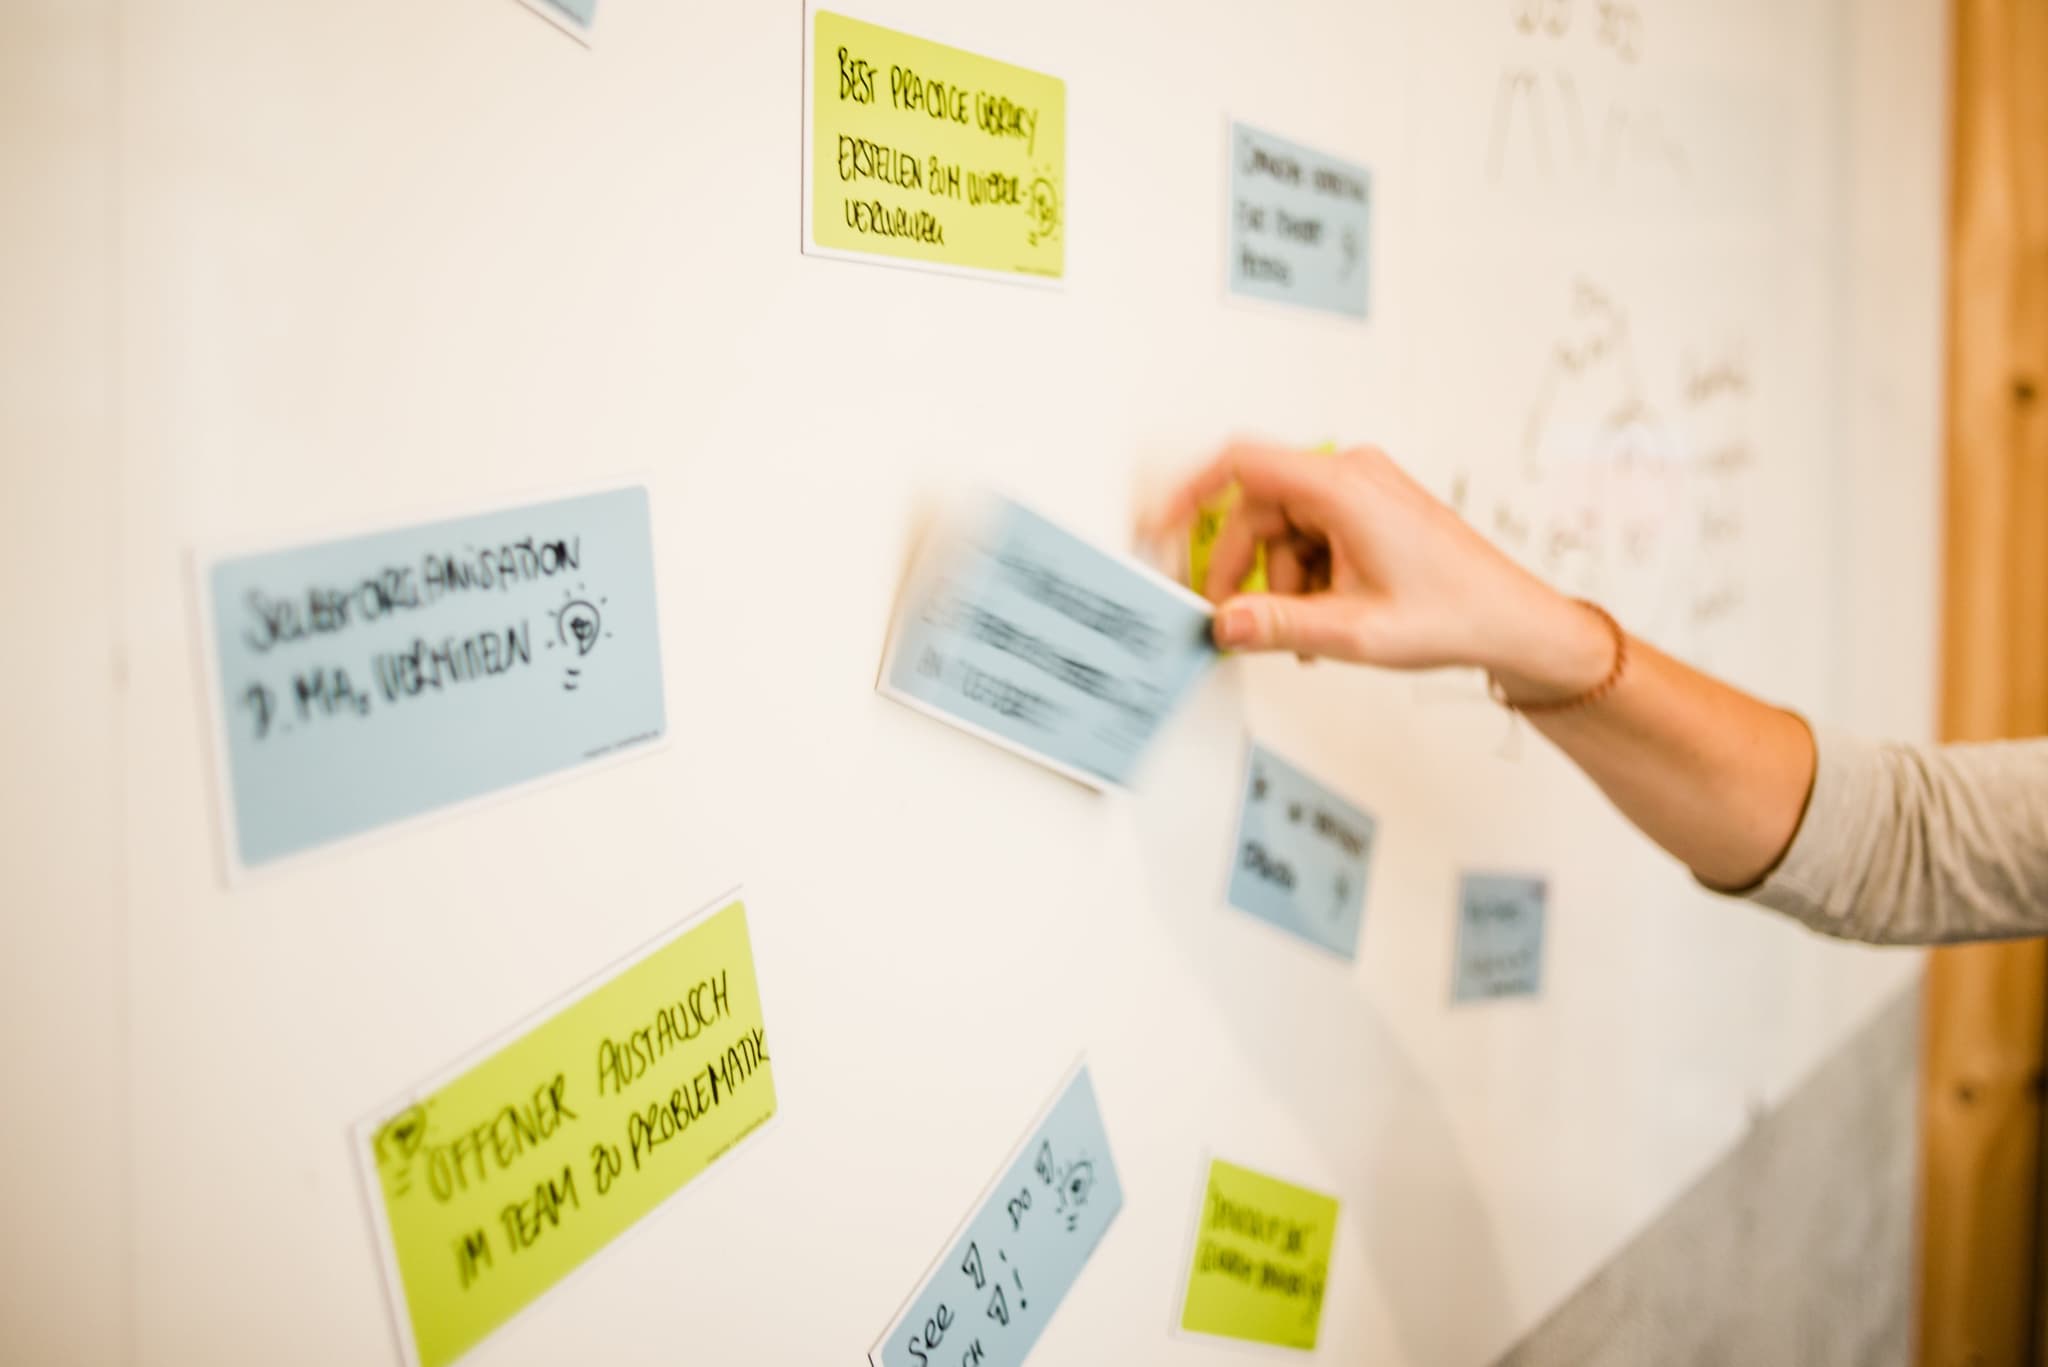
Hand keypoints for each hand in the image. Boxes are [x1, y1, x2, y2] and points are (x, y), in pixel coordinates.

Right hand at [1146, 441, 1611, 699]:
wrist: (1513, 621)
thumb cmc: (1454, 613)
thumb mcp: (1354, 630)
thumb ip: (1279, 625)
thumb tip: (1223, 624)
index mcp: (1342, 487)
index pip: (1243, 464)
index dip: (1190, 492)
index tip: (1161, 526)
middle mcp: (1350, 476)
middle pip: (1257, 509)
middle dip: (1240, 568)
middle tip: (1233, 620)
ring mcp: (1362, 491)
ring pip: (1282, 530)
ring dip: (1279, 583)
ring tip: (1305, 634)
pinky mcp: (1369, 511)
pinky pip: (1311, 537)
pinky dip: (1305, 578)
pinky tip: (1324, 619)